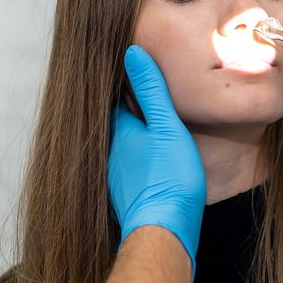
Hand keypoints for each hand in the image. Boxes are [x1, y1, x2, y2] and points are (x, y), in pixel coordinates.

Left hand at [108, 45, 206, 273]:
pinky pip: (133, 171)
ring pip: (127, 149)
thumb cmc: (169, 177)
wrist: (165, 230)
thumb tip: (131, 52)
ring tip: (155, 129)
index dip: (130, 85)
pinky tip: (156, 164)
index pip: (119, 99)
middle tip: (151, 98)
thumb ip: (152, 92)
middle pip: (121, 124)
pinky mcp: (129, 197)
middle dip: (133, 112)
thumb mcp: (167, 127)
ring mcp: (118, 177)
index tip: (140, 72)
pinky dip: (142, 162)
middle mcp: (112, 153)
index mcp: (121, 130)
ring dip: (138, 140)